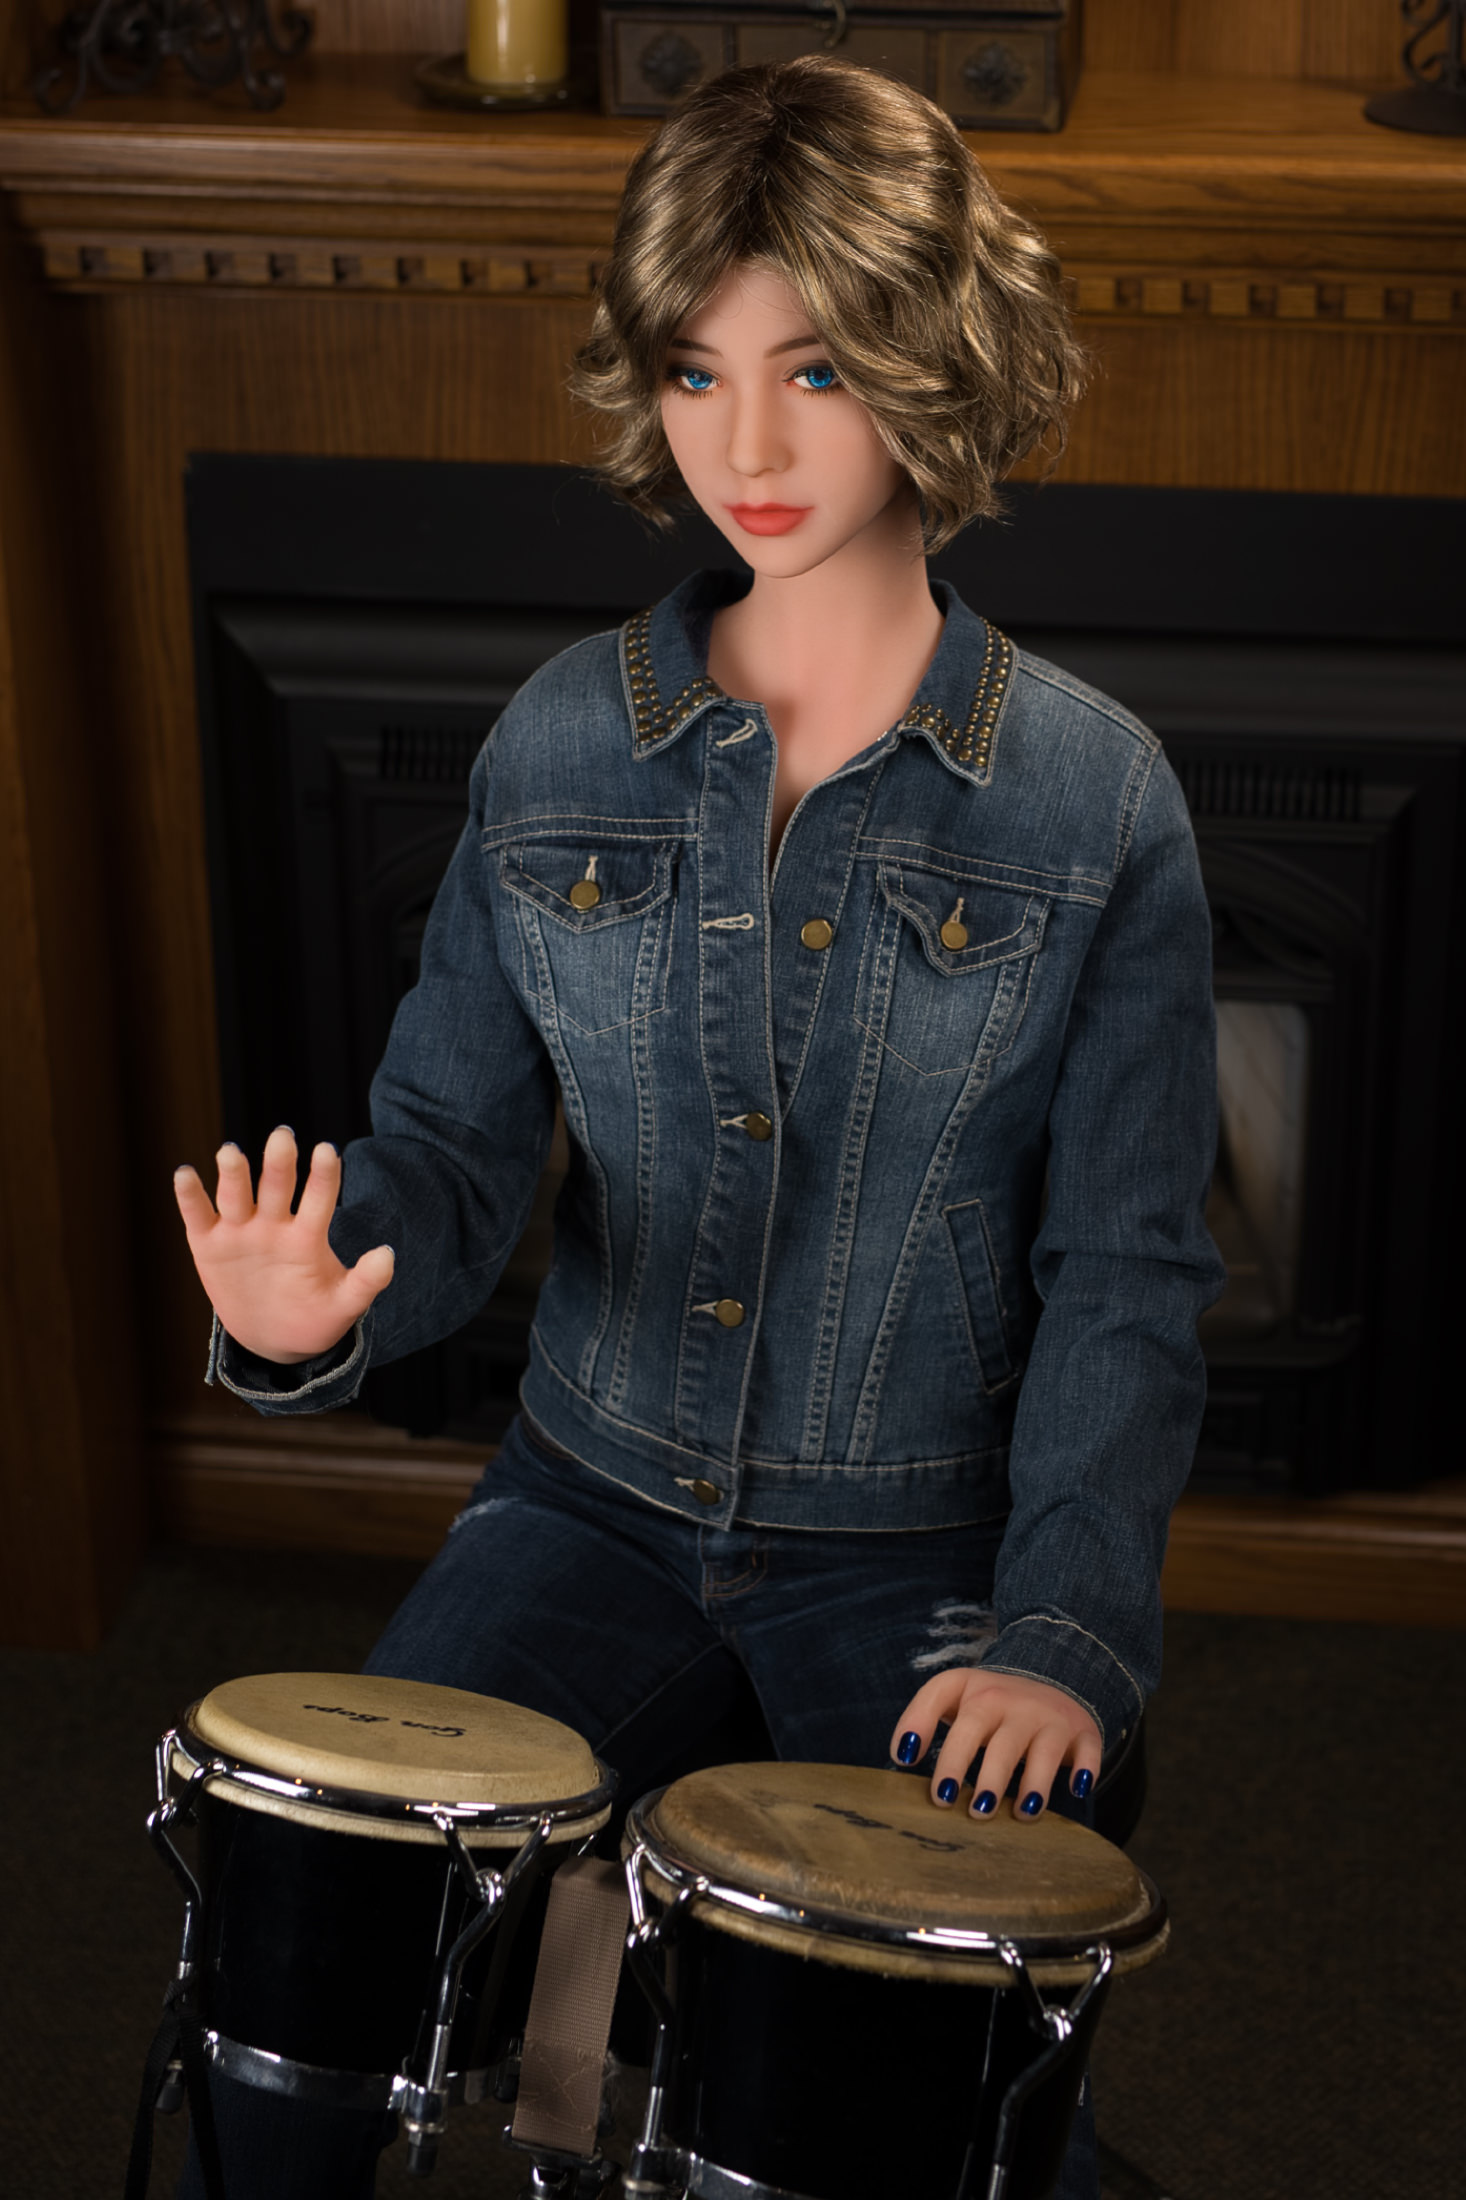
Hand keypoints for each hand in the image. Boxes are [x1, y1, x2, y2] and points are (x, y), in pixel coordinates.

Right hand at [173, 1126, 393, 1364]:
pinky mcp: (208, 1243)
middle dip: (278, 1163)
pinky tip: (185, 1174)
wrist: (273, 1339)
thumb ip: (366, 1282)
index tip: (327, 1151)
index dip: (323, 1176)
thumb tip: (388, 1253)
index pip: (319, 1198)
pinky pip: (198, 1216)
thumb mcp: (343, 1304)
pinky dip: (190, 1196)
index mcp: (308, 1234)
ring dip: (234, 1174)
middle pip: (276, 1187)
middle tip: (283, 1136)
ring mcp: (240, 1230)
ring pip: (236, 1196)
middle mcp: (274, 1223)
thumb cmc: (313, 1314)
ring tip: (231, 1152)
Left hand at [890, 1667, 1101, 1822]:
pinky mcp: (1083, 1731)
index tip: (905, 1758)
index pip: (940, 1694)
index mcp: (973, 1688)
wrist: (1054, 1679)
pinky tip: (1076, 1789)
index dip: (918, 1721)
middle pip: (985, 1727)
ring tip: (1018, 1814)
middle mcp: (1010, 1698)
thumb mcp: (958, 1696)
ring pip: (1040, 1747)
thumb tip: (902, 1757)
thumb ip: (926, 1717)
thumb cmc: (992, 1703)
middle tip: (951, 1802)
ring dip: (1030, 1782)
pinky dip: (1084, 1769)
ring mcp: (1049, 1715)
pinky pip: (1087, 1751)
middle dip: (966, 1765)